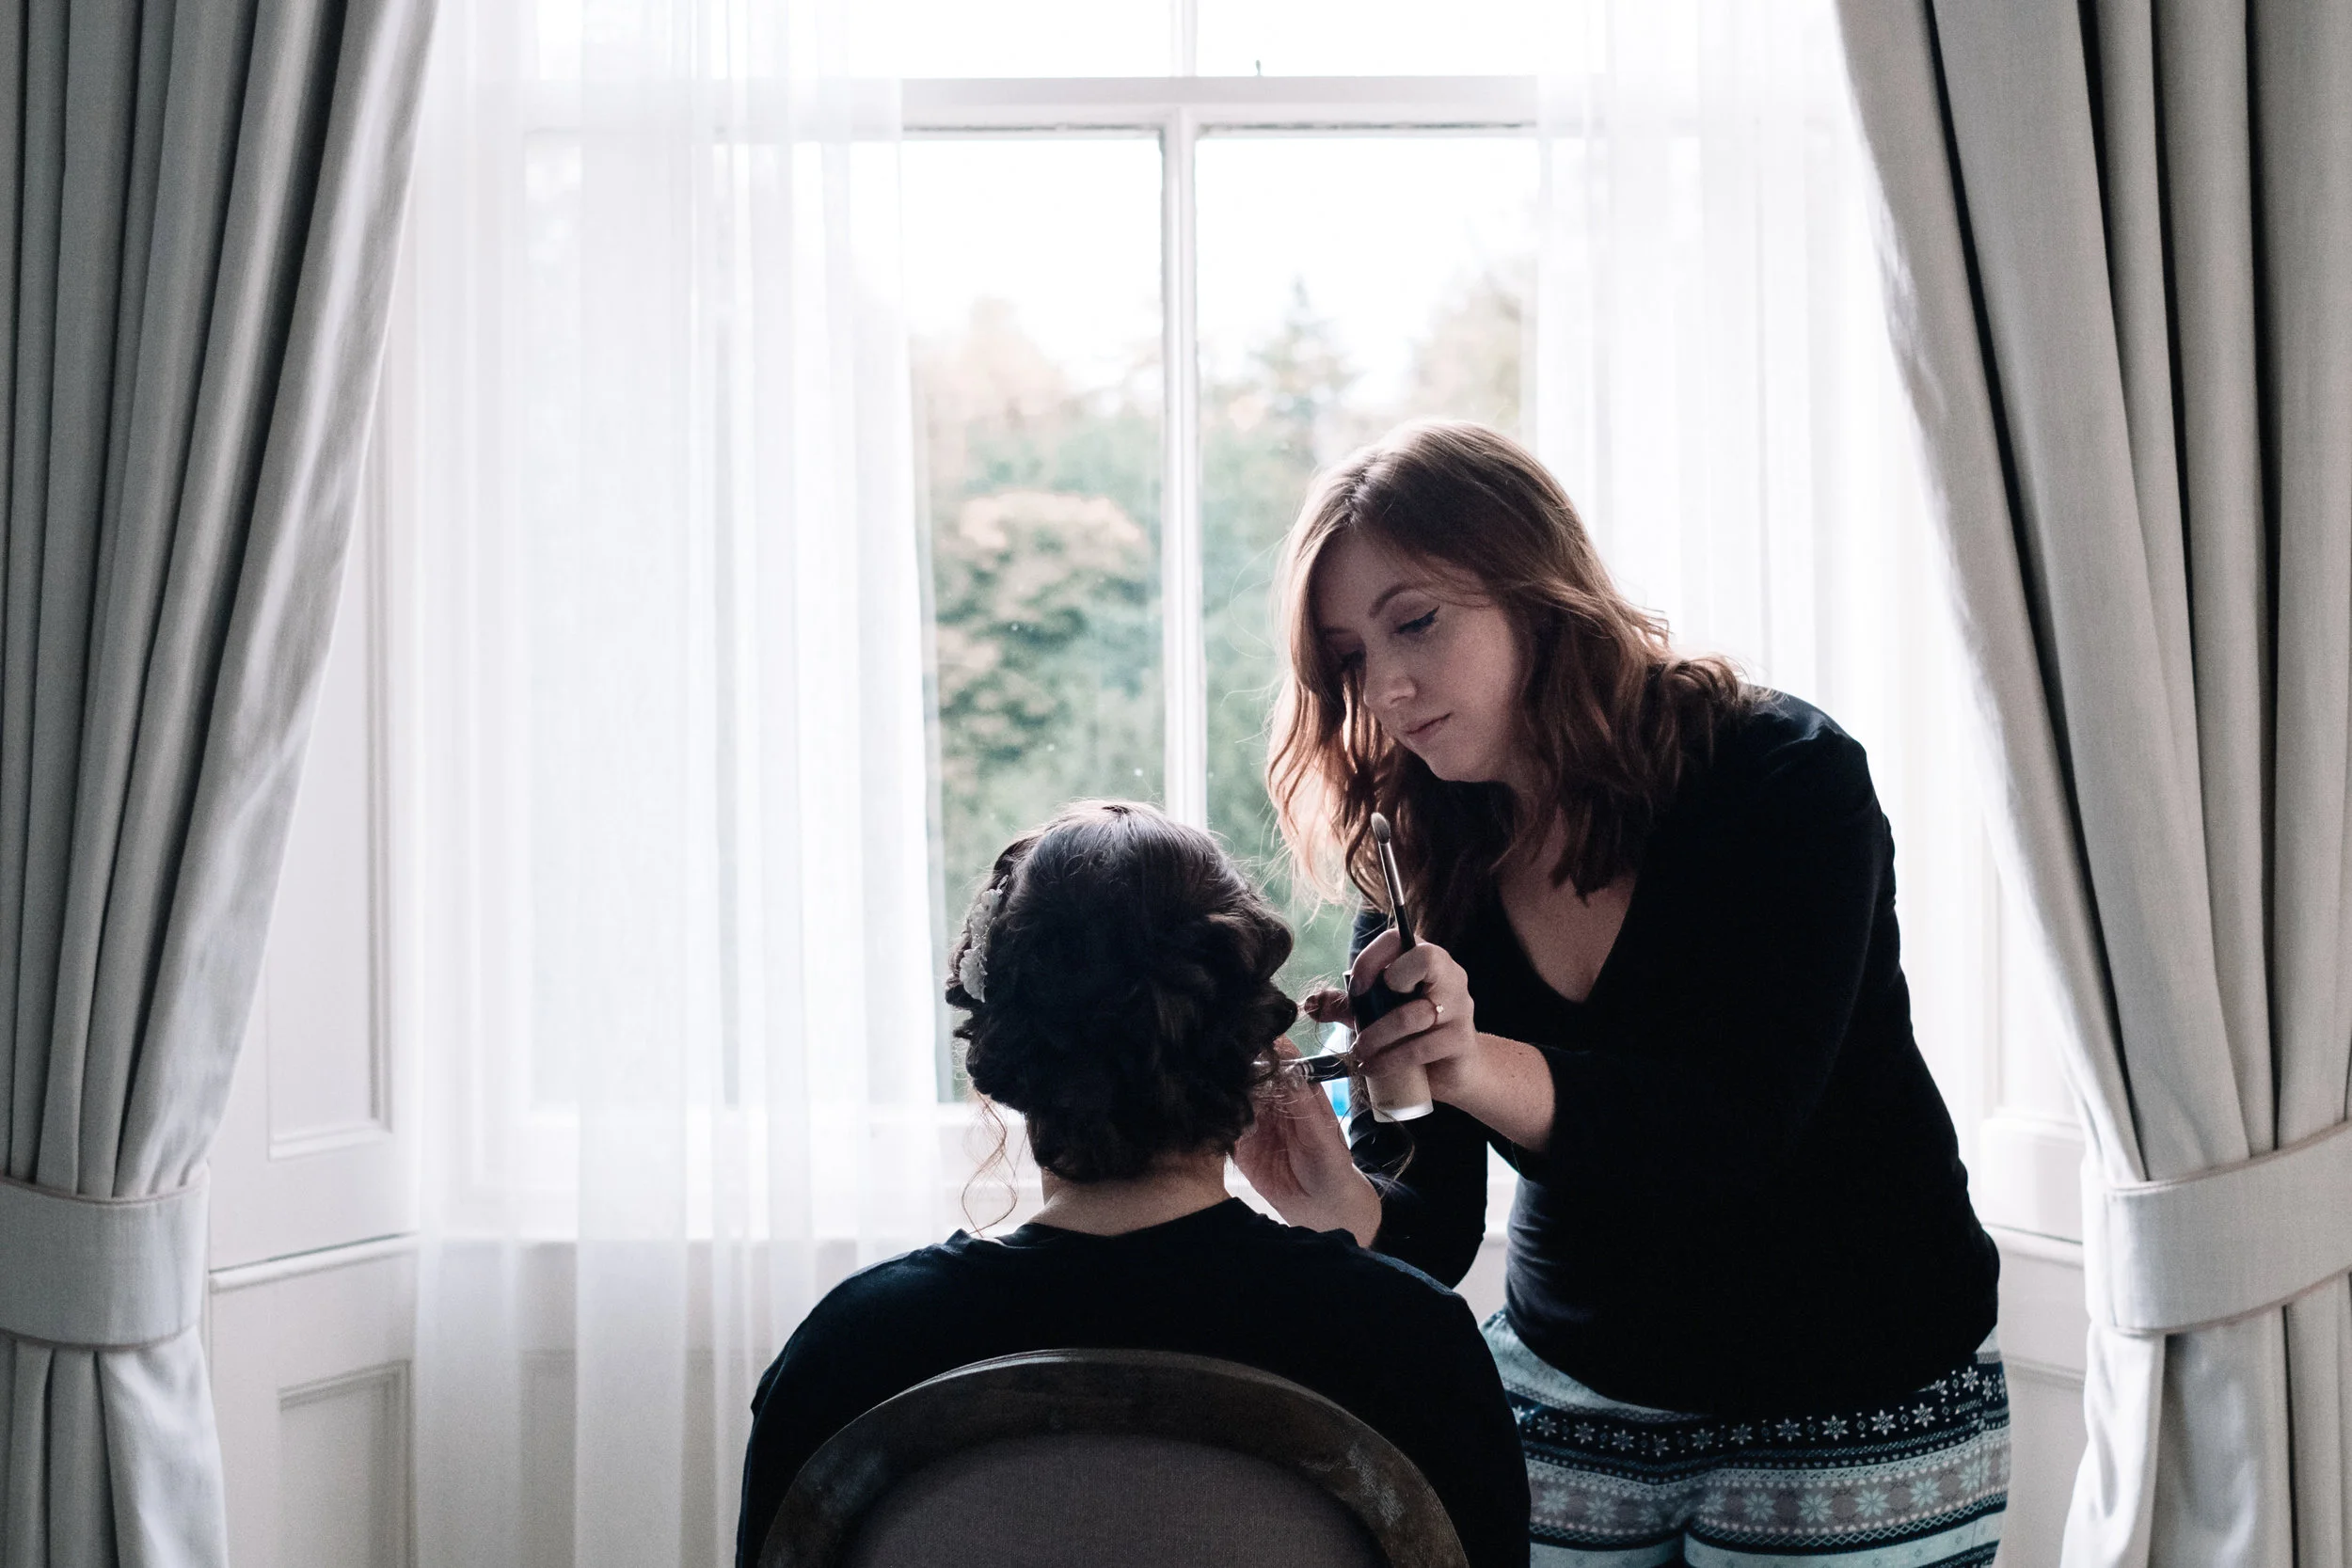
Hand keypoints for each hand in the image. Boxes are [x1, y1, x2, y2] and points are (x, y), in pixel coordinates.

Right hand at [1234, 1039, 1381, 1246]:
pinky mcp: (1238, 1146)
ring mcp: (1252, 1122)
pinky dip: (1216, 1121)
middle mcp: (1272, 1102)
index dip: (1265, 1049)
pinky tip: (1212, 1116)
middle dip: (1238, 1068)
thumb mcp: (1322, 1134)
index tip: (1249, 1039)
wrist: (1321, 1207)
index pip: (1278, 1062)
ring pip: (1233, 1098)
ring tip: (1214, 1086)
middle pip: (1250, 1075)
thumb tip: (1286, 1066)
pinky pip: (1223, 1128)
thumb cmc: (1331, 1166)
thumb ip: (1303, 1102)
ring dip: (1224, 1091)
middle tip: (1224, 1063)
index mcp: (1296, 1092)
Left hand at [1344, 928, 1482, 1100]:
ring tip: (1360, 1050)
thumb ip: (1347, 1006)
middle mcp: (1450, 976)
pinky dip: (1389, 1060)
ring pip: (1413, 1015)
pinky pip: (1420, 1047)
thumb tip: (1310, 1004)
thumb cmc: (1414, 1034)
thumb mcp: (1377, 1015)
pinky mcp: (1460, 1041)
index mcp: (1428, 960)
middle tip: (1371, 1011)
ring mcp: (1460, 1008)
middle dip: (1392, 983)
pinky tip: (1372, 1067)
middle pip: (1425, 959)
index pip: (1399, 939)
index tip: (1355, 988)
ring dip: (1377, 1036)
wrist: (1455, 1070)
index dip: (1372, 959)